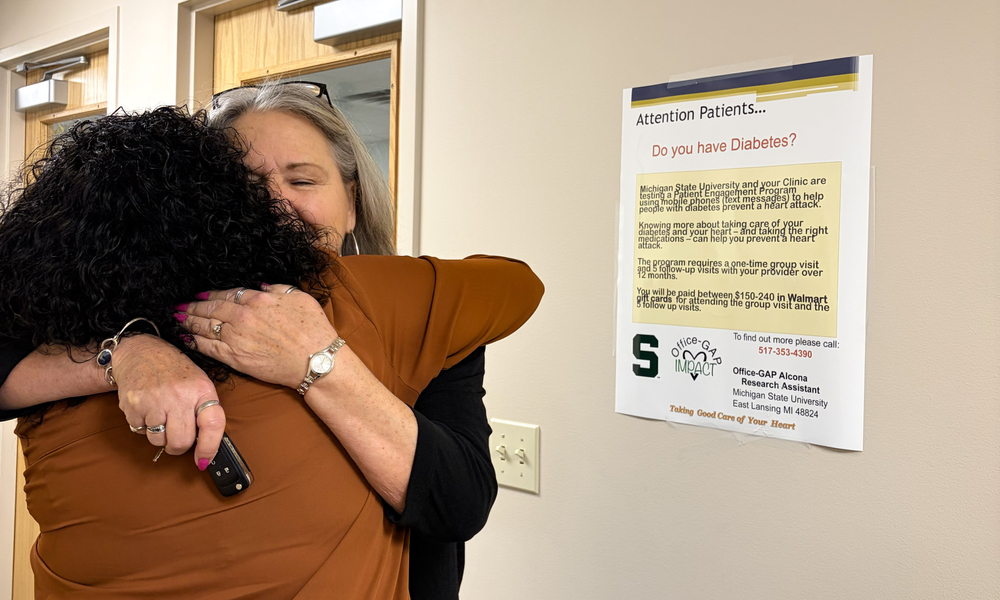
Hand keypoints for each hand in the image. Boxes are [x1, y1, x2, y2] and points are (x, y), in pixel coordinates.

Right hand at [112, 334, 224, 469]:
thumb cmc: (174, 371)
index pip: (212, 424)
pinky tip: (147, 408)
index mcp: (201, 389)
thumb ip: (204, 411)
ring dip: (159, 436)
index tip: (203, 461)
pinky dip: (143, 426)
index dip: (209, 447)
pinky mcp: (133, 405)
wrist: (140, 351)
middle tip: (176, 437)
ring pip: (158, 441)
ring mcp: (154, 400)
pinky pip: (139, 431)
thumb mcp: (198, 383)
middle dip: (178, 446)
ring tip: (160, 414)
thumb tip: (206, 448)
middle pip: (181, 442)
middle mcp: (179, 395)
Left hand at [178, 285, 337, 388]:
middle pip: (210, 308)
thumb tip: (260, 286)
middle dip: (192, 307)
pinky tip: (186, 339)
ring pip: (204, 327)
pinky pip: (208, 348)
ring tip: (176, 319)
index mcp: (257, 299)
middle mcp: (242, 316)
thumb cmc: (313, 329)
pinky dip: (195, 342)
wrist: (315, 360)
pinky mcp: (235, 358)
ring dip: (188, 322)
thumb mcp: (299, 298)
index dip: (209, 294)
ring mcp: (236, 337)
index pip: (226, 293)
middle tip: (178, 306)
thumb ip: (277, 288)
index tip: (199, 295)